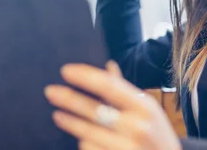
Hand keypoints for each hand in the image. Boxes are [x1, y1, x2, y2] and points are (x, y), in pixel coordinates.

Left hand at [45, 61, 181, 149]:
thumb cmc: (156, 134)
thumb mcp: (147, 108)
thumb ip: (124, 89)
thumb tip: (108, 65)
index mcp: (145, 107)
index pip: (109, 86)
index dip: (85, 77)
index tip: (65, 71)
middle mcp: (137, 127)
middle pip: (94, 110)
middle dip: (69, 99)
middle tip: (50, 91)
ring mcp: (126, 147)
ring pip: (88, 134)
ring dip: (71, 123)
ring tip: (58, 115)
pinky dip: (86, 143)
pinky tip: (84, 138)